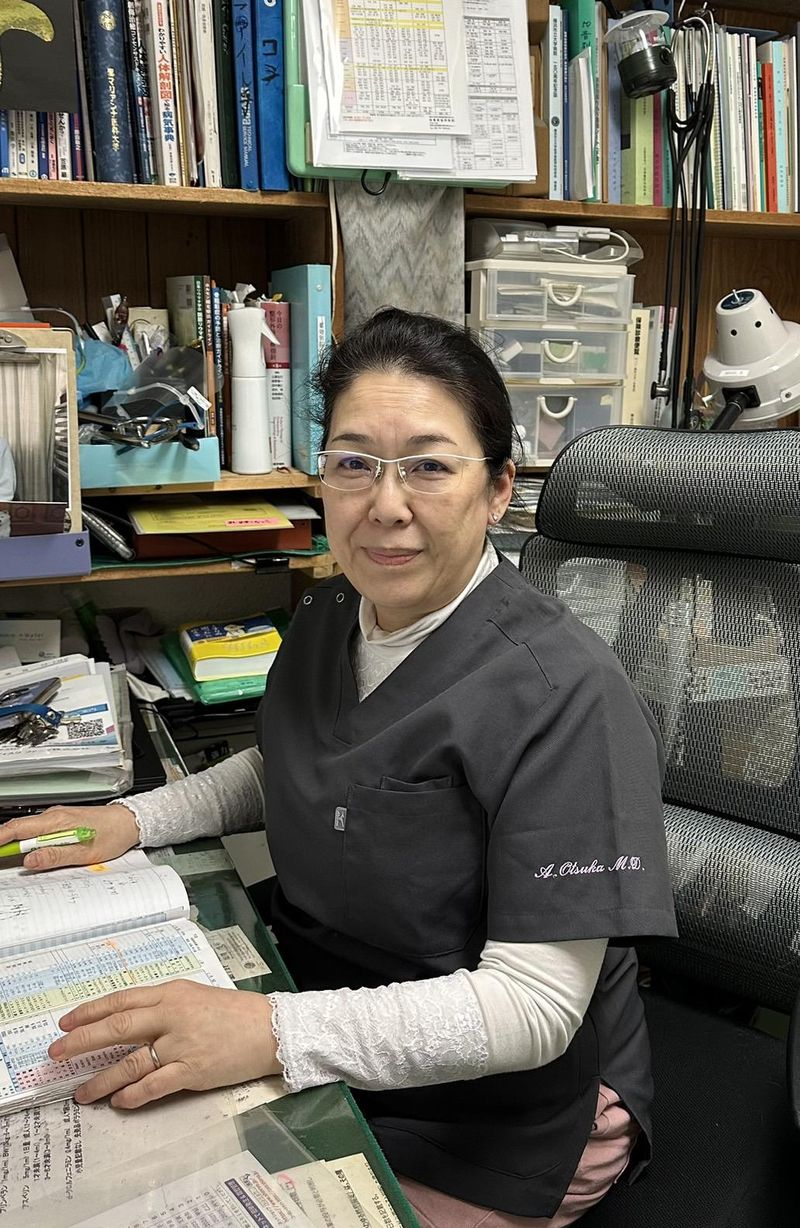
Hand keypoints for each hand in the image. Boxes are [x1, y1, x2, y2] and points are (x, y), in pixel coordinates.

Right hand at [0, 803, 139, 870]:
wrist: (130, 822)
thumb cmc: (113, 834)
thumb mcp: (84, 853)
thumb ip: (55, 856)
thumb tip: (30, 860)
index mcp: (57, 821)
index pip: (18, 828)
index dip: (0, 838)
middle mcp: (55, 816)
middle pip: (20, 828)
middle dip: (5, 841)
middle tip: (2, 858)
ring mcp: (59, 817)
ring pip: (30, 830)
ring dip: (19, 843)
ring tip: (12, 856)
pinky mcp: (63, 822)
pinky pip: (40, 830)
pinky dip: (31, 841)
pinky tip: (34, 851)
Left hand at [48, 980, 280, 1108]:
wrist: (270, 1029)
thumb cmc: (234, 1012)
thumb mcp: (196, 997)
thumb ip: (164, 1005)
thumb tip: (129, 1019)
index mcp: (172, 992)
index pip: (122, 1000)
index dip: (90, 1011)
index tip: (66, 1023)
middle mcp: (172, 1015)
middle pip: (118, 1026)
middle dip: (82, 1040)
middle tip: (56, 1053)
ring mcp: (181, 1044)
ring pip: (131, 1061)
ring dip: (102, 1079)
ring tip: (82, 1093)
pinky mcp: (193, 1070)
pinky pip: (155, 1084)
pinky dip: (134, 1094)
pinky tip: (120, 1102)